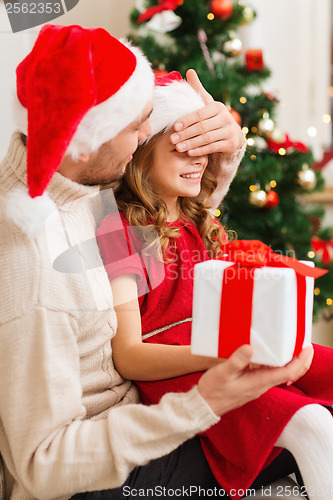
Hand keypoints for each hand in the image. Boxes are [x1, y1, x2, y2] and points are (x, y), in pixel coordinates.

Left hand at [170, 69, 244, 156]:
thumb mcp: (207, 104)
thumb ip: (198, 90)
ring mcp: (230, 131)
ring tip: (178, 148)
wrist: (232, 135)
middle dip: (186, 134)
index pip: (199, 114)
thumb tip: (190, 71)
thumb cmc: (214, 119)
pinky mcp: (231, 143)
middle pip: (202, 127)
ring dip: (191, 143)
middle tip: (172, 140)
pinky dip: (200, 150)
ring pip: (207, 138)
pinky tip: (189, 153)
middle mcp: (226, 117)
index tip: (174, 127)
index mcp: (218, 107)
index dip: (186, 120)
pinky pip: (213, 148)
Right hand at [197, 344, 313, 415]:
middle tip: (305, 345)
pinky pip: (270, 374)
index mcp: (259, 382)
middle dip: (300, 360)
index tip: (307, 348)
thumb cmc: (213, 390)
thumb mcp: (222, 373)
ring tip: (292, 346)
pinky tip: (271, 355)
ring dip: (289, 361)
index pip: (288, 372)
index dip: (300, 361)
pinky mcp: (251, 384)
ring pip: (281, 374)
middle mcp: (262, 385)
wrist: (204, 405)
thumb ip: (236, 361)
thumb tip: (250, 348)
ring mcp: (257, 386)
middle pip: (289, 374)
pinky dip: (276, 364)